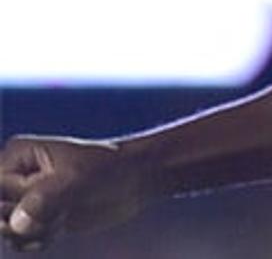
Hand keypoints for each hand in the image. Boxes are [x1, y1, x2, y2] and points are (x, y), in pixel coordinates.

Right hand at [1, 136, 149, 249]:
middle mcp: (14, 176)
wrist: (134, 180)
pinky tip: (62, 226)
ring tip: (62, 215)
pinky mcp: (36, 218)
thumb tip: (16, 224)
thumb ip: (44, 200)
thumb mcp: (76, 179)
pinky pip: (20, 240)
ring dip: (34, 232)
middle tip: (56, 211)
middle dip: (23, 221)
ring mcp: (24, 199)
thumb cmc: (108, 169)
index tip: (39, 200)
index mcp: (16, 156)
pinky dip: (39, 239)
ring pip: (7, 230)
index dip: (14, 203)